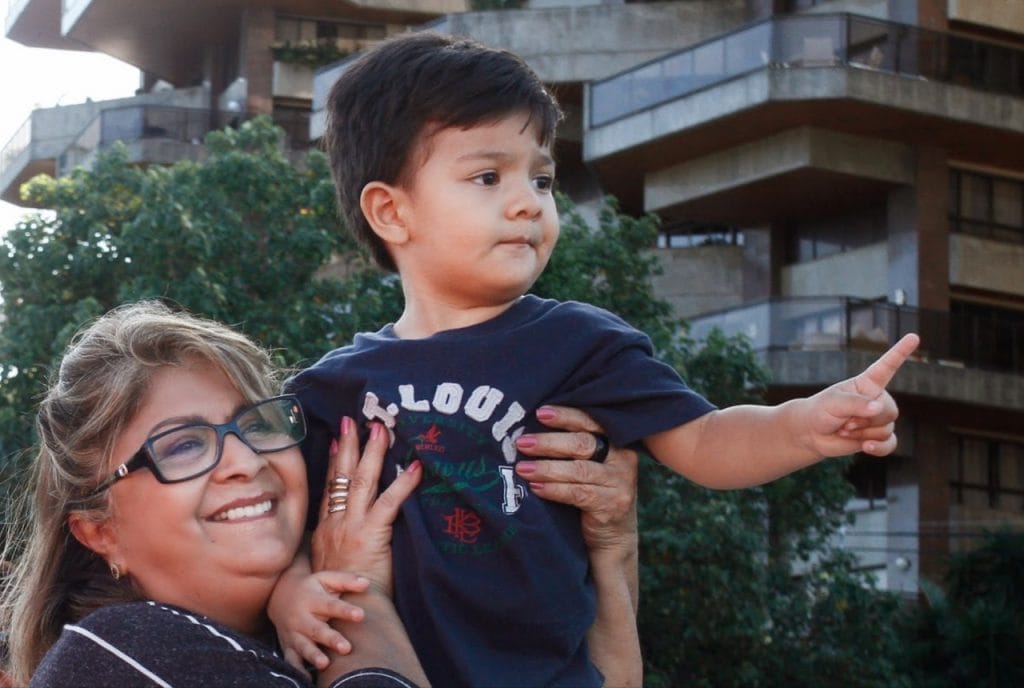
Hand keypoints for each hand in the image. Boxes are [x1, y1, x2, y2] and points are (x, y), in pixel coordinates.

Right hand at [268, 557, 370, 673]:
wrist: (279, 595)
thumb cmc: (312, 588)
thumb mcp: (326, 579)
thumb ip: (347, 580)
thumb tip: (367, 583)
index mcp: (314, 600)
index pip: (332, 606)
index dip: (346, 611)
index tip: (361, 615)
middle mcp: (302, 618)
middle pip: (317, 630)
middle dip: (331, 639)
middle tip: (347, 648)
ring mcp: (294, 633)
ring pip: (304, 646)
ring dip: (313, 656)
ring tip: (325, 664)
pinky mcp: (288, 646)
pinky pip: (291, 660)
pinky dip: (298, 669)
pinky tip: (307, 679)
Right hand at [311, 418, 421, 595]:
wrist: (346, 612)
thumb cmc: (342, 595)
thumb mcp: (328, 565)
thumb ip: (333, 544)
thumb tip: (341, 533)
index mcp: (326, 529)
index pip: (329, 487)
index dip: (333, 462)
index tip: (336, 439)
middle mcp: (336, 522)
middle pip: (342, 476)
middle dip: (348, 445)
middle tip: (352, 420)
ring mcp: (352, 526)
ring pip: (362, 481)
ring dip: (373, 452)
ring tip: (381, 429)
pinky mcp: (371, 533)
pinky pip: (389, 502)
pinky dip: (403, 483)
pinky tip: (415, 467)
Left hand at [514, 405, 637, 556]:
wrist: (613, 536)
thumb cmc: (593, 492)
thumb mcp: (589, 465)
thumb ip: (571, 447)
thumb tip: (530, 429)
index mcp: (616, 441)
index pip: (590, 421)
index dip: (565, 416)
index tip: (540, 413)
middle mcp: (623, 459)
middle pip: (582, 444)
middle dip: (549, 442)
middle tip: (522, 443)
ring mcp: (620, 483)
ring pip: (578, 470)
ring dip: (546, 468)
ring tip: (523, 468)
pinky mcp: (612, 505)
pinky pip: (578, 494)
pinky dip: (554, 489)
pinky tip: (536, 488)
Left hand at [802, 332, 918, 457]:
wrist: (812, 433)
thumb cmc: (820, 411)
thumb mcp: (833, 402)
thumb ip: (855, 403)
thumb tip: (878, 408)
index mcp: (867, 383)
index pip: (887, 366)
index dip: (901, 352)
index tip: (914, 336)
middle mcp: (877, 399)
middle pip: (890, 410)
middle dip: (866, 419)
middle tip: (844, 421)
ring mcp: (878, 419)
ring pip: (886, 428)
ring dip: (863, 433)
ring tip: (844, 430)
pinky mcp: (877, 437)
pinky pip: (890, 444)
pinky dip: (878, 448)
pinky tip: (865, 447)